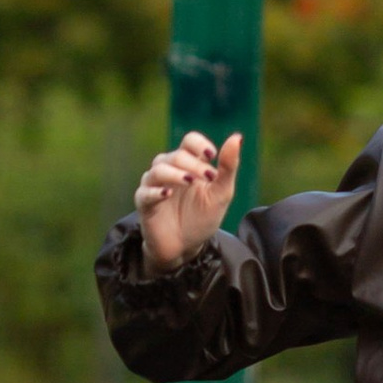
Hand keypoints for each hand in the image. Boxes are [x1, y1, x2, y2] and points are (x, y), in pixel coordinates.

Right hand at [134, 129, 241, 268]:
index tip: (212, 155)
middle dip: (193, 164)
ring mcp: (155, 185)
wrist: (186, 246)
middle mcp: (169, 169)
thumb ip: (228, 167)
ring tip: (190, 181)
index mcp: (189, 164)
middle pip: (176, 155)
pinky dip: (155, 192)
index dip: (199, 144)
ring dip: (175, 173)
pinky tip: (167, 194)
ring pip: (158, 169)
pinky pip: (145, 192)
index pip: (189, 140)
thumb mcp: (221, 193)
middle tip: (208, 177)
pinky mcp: (144, 203)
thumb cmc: (202, 216)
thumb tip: (237, 137)